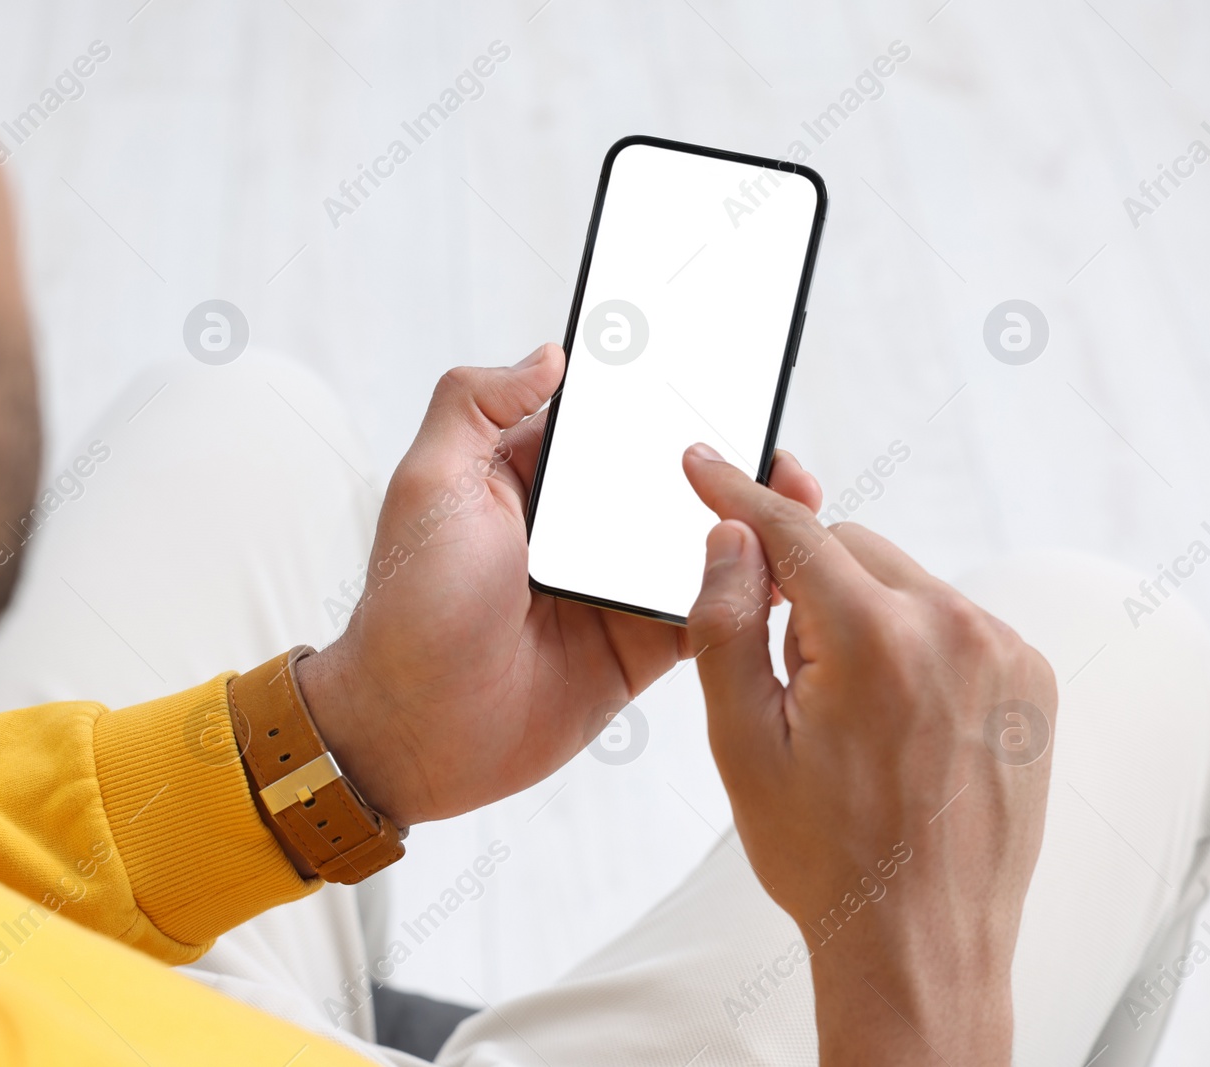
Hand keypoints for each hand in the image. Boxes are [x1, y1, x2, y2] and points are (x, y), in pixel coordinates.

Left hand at [296, 344, 821, 826]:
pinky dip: (748, 590)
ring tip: (799, 500)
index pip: (614, 422)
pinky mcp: (642, 643)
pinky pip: (710, 608)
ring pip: (701, 539)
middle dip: (728, 459)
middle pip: (670, 477)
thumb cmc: (410, 607)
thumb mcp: (429, 487)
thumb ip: (474, 406)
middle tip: (777, 449)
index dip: (666, 398)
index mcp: (532, 475)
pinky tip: (786, 570)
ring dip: (750, 520)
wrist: (416, 731)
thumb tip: (551, 354)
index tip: (724, 372)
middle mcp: (580, 525)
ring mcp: (616, 584)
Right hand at [680, 443, 1056, 1065]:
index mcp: (876, 640)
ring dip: (857, 612)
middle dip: (802, 582)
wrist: (919, 941)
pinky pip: (949, 620)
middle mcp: (956, 630)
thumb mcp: (739, 739)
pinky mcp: (1031, 682)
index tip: (703, 463)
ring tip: (841, 708)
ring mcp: (1006, 655)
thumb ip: (725, 621)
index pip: (794, 530)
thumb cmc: (823, 853)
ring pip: (901, 582)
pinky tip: (889, 713)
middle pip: (850, 548)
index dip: (737, 493)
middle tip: (779, 664)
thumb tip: (731, 537)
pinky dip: (909, 639)